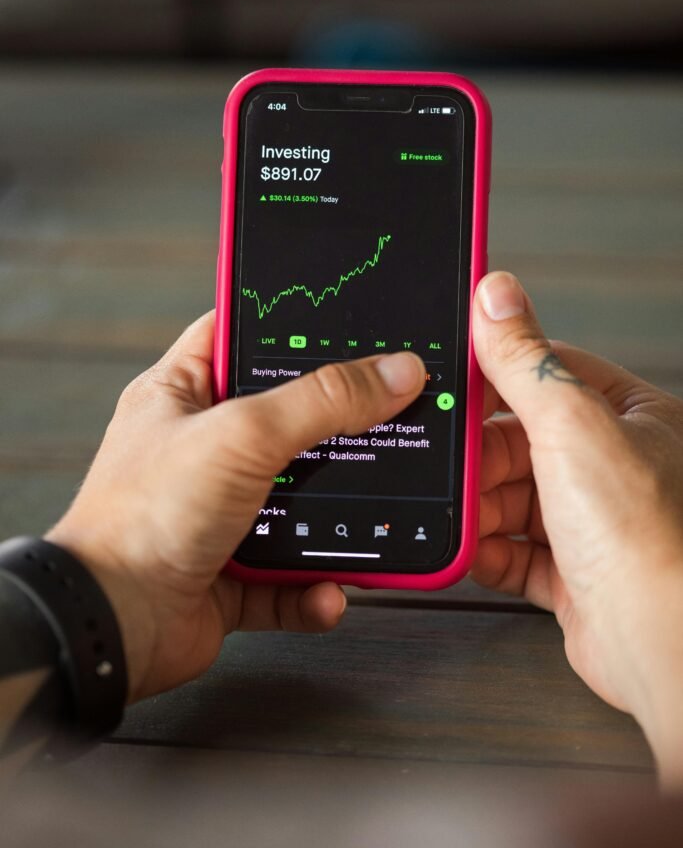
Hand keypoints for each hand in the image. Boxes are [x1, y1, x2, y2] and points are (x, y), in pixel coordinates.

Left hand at [47, 312, 424, 702]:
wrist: (111, 625)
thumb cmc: (139, 519)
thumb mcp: (241, 436)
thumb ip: (321, 401)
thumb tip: (391, 372)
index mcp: (183, 397)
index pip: (239, 337)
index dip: (286, 325)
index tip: (342, 322)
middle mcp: (201, 452)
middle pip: (286, 423)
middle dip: (335, 430)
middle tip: (383, 417)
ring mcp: (218, 514)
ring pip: (299, 505)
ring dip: (336, 519)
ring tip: (371, 511)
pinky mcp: (232, 574)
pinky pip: (292, 578)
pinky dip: (315, 589)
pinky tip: (328, 589)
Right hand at [471, 271, 682, 787]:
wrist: (663, 649)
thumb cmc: (647, 538)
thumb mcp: (572, 425)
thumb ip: (526, 361)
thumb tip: (496, 295)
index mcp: (632, 418)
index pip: (550, 376)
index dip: (496, 379)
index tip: (451, 384)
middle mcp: (618, 467)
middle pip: (522, 442)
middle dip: (480, 458)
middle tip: (449, 465)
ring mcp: (596, 523)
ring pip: (515, 498)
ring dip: (480, 507)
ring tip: (458, 513)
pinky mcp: (576, 575)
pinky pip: (516, 552)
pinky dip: (489, 551)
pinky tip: (472, 550)